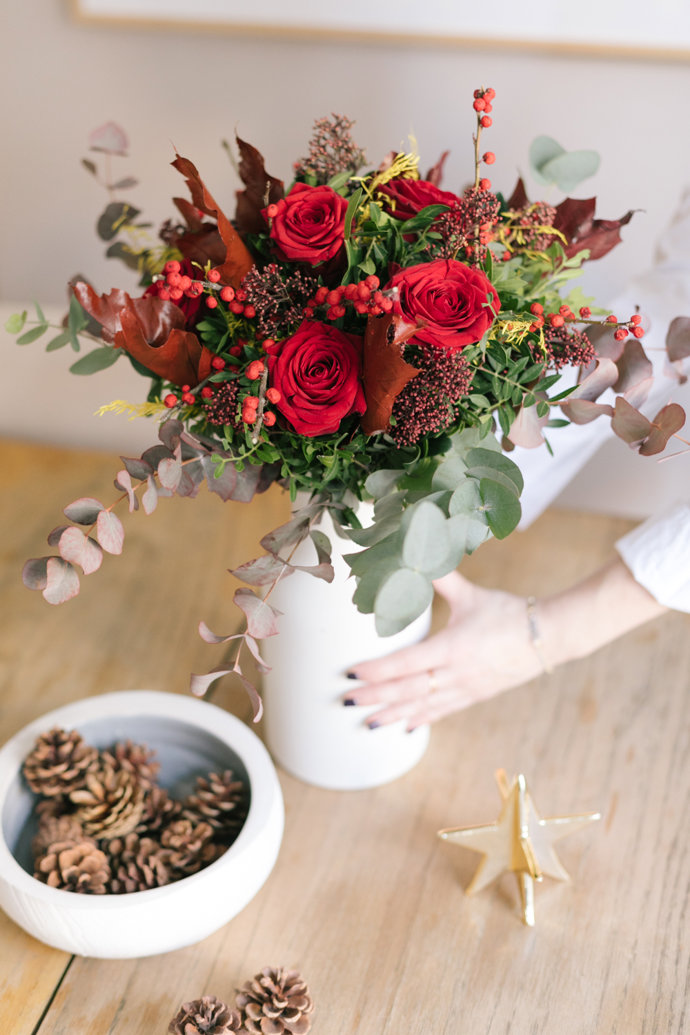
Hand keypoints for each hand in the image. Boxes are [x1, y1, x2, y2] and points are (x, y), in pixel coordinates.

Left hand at [344, 570, 544, 729]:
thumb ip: (441, 577)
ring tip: (368, 723)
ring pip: (423, 706)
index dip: (377, 670)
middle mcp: (457, 673)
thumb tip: (417, 551)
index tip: (353, 673)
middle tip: (347, 701)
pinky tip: (405, 726)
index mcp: (453, 647)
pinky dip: (422, 718)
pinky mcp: (475, 696)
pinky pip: (443, 711)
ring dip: (394, 714)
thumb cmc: (508, 612)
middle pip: (408, 689)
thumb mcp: (471, 594)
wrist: (548, 637)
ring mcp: (466, 688)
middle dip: (376, 696)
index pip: (406, 662)